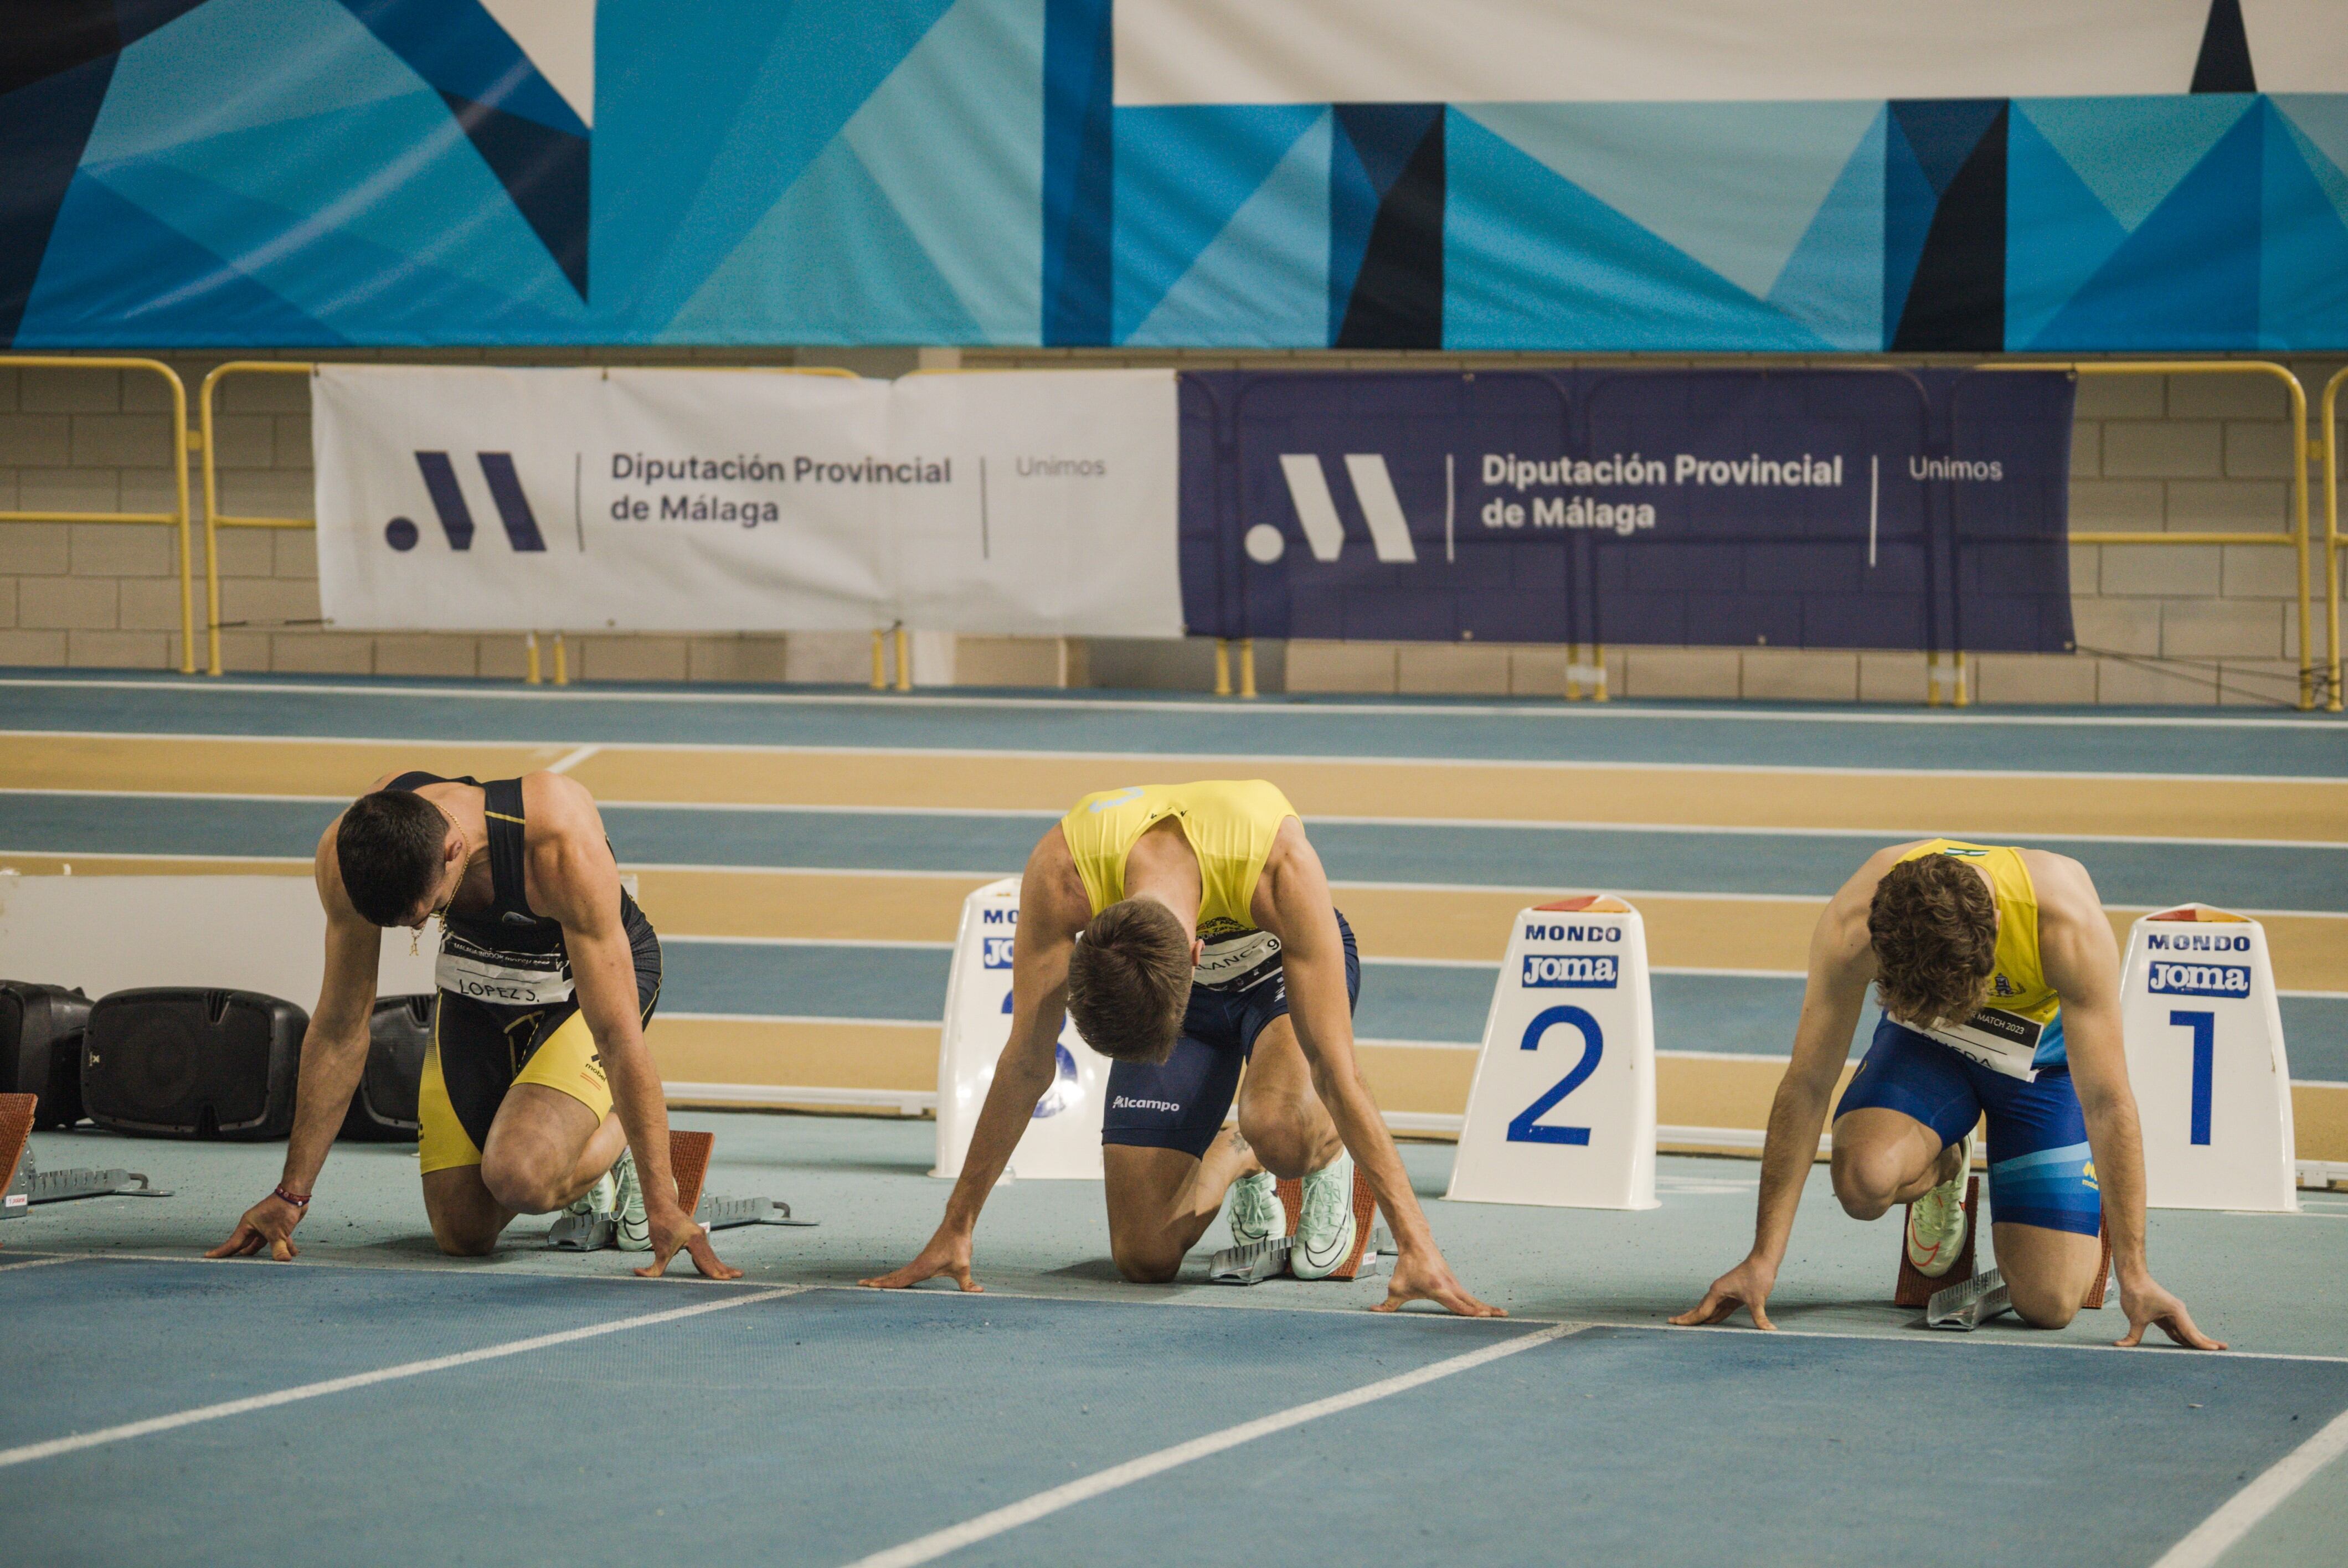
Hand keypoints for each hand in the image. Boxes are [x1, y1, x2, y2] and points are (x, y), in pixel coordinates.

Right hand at [206, 1193, 305, 1261]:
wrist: (296, 1193)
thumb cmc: (282, 1209)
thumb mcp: (279, 1232)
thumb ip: (279, 1248)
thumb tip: (283, 1262)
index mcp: (247, 1225)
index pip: (232, 1243)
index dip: (221, 1252)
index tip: (207, 1257)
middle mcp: (254, 1226)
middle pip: (246, 1245)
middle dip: (242, 1256)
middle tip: (234, 1268)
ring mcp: (265, 1226)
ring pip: (262, 1243)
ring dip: (267, 1253)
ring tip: (263, 1266)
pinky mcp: (277, 1226)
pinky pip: (278, 1239)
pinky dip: (284, 1246)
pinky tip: (291, 1255)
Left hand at [633, 1203, 741, 1280]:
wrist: (662, 1207)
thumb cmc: (661, 1225)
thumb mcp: (657, 1249)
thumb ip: (653, 1267)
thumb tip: (640, 1274)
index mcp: (694, 1239)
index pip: (706, 1260)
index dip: (715, 1272)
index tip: (725, 1280)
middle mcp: (701, 1237)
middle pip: (713, 1258)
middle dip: (725, 1269)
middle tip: (738, 1276)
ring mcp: (700, 1236)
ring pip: (711, 1255)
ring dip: (720, 1265)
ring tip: (732, 1274)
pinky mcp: (697, 1237)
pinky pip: (706, 1251)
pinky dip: (711, 1261)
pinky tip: (714, 1268)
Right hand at [859, 1226, 979, 1292]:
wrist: (956, 1226)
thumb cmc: (958, 1246)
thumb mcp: (963, 1267)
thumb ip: (968, 1283)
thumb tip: (978, 1291)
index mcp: (920, 1269)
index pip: (898, 1280)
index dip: (883, 1285)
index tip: (868, 1286)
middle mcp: (916, 1265)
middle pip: (892, 1277)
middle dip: (876, 1282)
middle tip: (859, 1285)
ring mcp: (918, 1263)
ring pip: (897, 1273)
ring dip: (883, 1279)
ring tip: (870, 1283)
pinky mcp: (922, 1260)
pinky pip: (904, 1271)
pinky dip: (895, 1276)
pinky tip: (893, 1280)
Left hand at [1374, 1242, 1503, 1316]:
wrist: (1416, 1244)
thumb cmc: (1406, 1267)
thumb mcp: (1395, 1288)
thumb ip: (1387, 1304)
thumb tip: (1373, 1312)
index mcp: (1439, 1289)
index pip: (1457, 1303)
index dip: (1469, 1311)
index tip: (1482, 1316)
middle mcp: (1450, 1286)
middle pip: (1472, 1301)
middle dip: (1486, 1310)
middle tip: (1502, 1316)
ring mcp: (1455, 1284)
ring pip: (1473, 1299)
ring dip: (1486, 1307)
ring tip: (1501, 1315)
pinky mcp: (1455, 1282)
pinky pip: (1469, 1296)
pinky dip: (1479, 1303)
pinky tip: (1486, 1310)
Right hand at [1672, 1254, 1777, 1329]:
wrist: (1763, 1261)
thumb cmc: (1757, 1276)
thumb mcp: (1757, 1299)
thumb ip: (1760, 1317)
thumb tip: (1769, 1330)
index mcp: (1717, 1291)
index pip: (1701, 1311)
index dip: (1689, 1320)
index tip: (1675, 1323)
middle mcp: (1717, 1292)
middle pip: (1699, 1308)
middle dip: (1687, 1317)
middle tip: (1672, 1322)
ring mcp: (1724, 1294)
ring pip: (1708, 1308)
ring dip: (1699, 1317)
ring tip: (1688, 1324)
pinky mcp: (1732, 1296)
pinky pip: (1719, 1309)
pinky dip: (1713, 1316)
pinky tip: (1710, 1322)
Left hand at [2115, 1273, 2224, 1349]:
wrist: (2133, 1277)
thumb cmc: (2136, 1294)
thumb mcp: (2135, 1317)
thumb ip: (2132, 1335)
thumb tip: (2120, 1346)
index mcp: (2176, 1312)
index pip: (2191, 1332)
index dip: (2202, 1343)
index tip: (2215, 1350)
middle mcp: (2179, 1313)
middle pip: (2194, 1332)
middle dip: (2207, 1342)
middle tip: (2224, 1350)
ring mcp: (2174, 1314)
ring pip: (2187, 1332)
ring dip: (2196, 1342)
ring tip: (2210, 1352)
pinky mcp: (2166, 1316)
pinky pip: (2177, 1331)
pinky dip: (2183, 1339)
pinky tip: (2189, 1347)